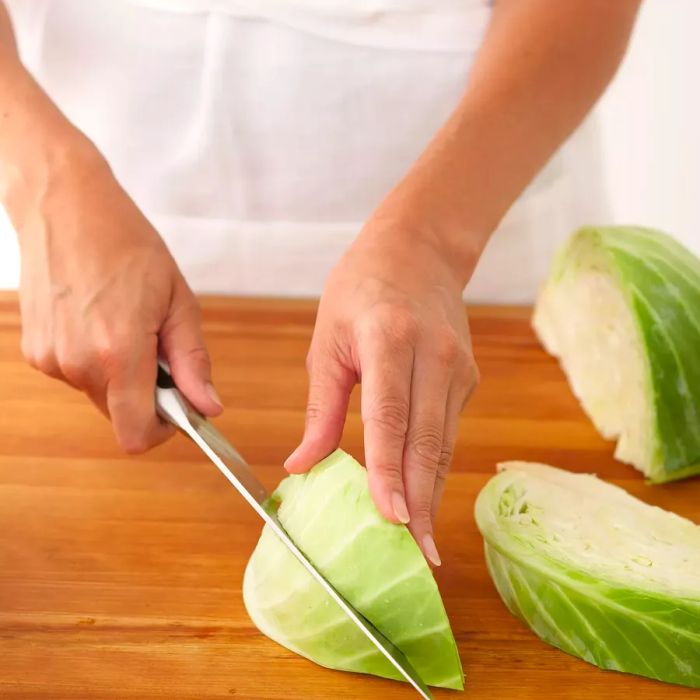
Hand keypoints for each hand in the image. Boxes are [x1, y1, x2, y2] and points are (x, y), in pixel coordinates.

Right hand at [14, 148, 221, 451]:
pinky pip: (78, 374)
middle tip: (157, 347)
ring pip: (100, 394)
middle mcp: (77, 364)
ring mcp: (51, 359)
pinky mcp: (36, 351)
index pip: (136, 434)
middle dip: (146, 394)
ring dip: (121, 374)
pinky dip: (96, 359)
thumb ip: (192, 362)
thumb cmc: (126, 245)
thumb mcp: (177, 301)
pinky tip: (100, 319)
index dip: (162, 430)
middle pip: (120, 414)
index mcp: (118, 353)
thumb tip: (208, 407)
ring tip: (126, 323)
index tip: (178, 408)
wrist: (64, 206)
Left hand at [285, 220, 478, 564]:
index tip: (392, 519)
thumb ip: (321, 408)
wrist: (419, 251)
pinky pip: (448, 429)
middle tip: (416, 552)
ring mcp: (458, 366)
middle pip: (427, 441)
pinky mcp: (468, 376)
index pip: (389, 417)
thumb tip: (302, 466)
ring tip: (421, 539)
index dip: (390, 471)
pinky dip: (434, 465)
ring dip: (432, 491)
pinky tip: (422, 493)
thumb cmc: (360, 289)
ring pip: (444, 442)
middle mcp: (434, 354)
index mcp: (389, 338)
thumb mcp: (328, 341)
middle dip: (421, 501)